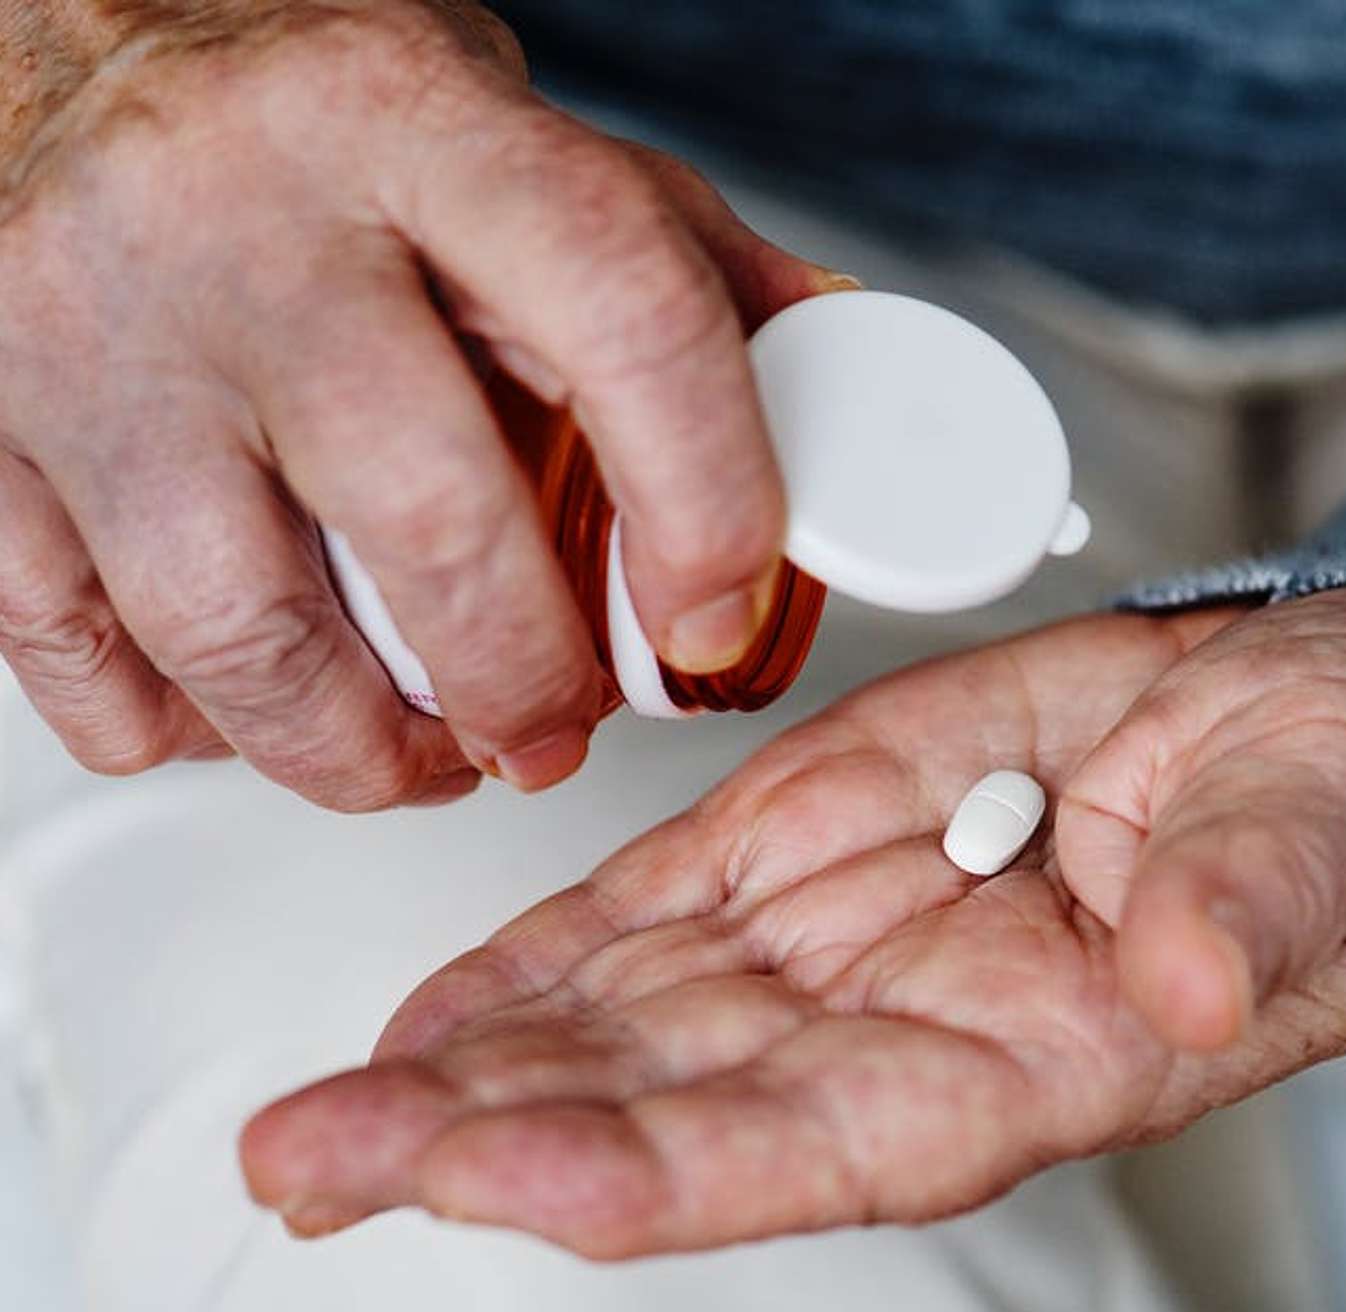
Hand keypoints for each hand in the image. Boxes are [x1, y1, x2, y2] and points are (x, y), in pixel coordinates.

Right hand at [0, 0, 840, 806]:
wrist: (52, 37)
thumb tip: (821, 363)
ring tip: (420, 758)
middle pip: (424, 522)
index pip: (622, 317)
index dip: (706, 502)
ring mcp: (88, 341)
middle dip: (521, 682)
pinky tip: (254, 707)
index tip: (714, 618)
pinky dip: (185, 731)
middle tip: (553, 729)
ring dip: (358, 753)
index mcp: (412, 127)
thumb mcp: (504, 129)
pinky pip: (81, 662)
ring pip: (238, 634)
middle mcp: (237, 226)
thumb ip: (662, 253)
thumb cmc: (299, 107)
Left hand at [241, 590, 1345, 1254]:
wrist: (1283, 718)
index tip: (498, 1176)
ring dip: (468, 1063)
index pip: (813, 1144)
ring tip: (327, 1110)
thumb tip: (1177, 973)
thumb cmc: (1330, 791)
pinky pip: (646, 916)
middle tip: (318, 1156)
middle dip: (482, 1136)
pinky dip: (534, 962)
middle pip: (663, 1103)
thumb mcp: (1323, 827)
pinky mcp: (798, 838)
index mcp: (1029, 1051)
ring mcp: (833, 933)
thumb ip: (1245, 903)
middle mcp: (897, 1020)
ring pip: (621, 1020)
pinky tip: (436, 1014)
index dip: (657, 1168)